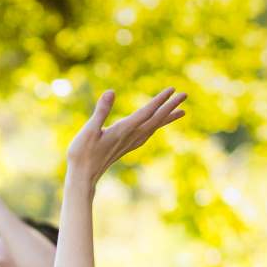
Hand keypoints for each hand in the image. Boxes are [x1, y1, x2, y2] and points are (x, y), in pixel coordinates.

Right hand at [65, 88, 186, 185]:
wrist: (82, 177)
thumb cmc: (81, 154)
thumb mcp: (88, 130)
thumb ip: (101, 111)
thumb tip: (110, 92)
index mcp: (123, 130)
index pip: (146, 112)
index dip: (159, 100)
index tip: (172, 89)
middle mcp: (130, 137)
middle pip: (155, 120)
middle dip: (170, 107)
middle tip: (185, 94)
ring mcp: (129, 143)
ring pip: (153, 128)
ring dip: (167, 118)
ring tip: (181, 112)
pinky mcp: (125, 147)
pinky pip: (146, 135)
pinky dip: (156, 128)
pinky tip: (156, 127)